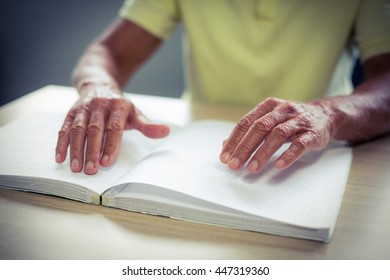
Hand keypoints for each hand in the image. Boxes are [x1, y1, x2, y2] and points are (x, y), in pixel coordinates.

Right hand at [55, 84, 169, 174]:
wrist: (98, 84)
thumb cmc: (119, 105)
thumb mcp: (134, 112)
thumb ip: (147, 125)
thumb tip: (166, 132)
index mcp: (118, 106)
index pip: (114, 128)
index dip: (110, 145)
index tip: (107, 162)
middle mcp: (100, 105)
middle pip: (95, 130)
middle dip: (92, 151)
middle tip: (91, 170)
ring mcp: (84, 108)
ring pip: (78, 129)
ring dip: (76, 149)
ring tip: (76, 167)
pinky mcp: (71, 112)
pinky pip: (64, 128)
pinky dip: (61, 143)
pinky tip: (60, 158)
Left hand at [220, 97, 335, 172]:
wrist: (325, 115)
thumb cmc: (291, 120)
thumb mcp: (269, 120)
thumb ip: (249, 131)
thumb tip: (226, 145)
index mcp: (268, 106)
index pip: (246, 123)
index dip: (234, 140)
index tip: (225, 157)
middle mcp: (282, 110)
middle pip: (260, 128)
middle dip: (244, 148)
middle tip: (234, 165)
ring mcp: (298, 120)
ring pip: (278, 135)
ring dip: (263, 152)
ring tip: (252, 168)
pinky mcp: (313, 133)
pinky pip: (300, 144)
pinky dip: (288, 154)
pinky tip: (278, 165)